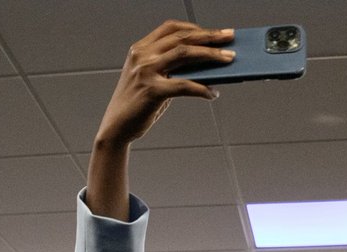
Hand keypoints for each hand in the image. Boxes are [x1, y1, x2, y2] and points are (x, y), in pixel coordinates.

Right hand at [88, 21, 233, 218]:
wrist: (116, 128)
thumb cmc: (137, 104)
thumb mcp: (152, 79)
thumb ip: (172, 69)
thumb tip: (207, 66)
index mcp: (140, 49)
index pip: (171, 28)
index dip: (195, 27)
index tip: (215, 31)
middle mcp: (142, 56)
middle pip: (182, 38)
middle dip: (210, 36)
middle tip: (230, 37)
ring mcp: (146, 72)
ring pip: (185, 54)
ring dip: (211, 55)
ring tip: (229, 59)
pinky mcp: (152, 91)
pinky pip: (185, 85)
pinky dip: (202, 89)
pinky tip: (213, 94)